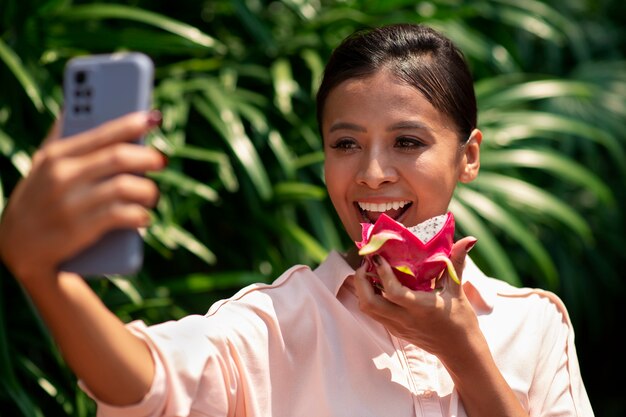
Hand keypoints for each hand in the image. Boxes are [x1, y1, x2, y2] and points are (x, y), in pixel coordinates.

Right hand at [0, 111, 165, 284]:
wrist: (18, 249)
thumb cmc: (39, 200)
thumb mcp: (41, 165)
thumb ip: (61, 137)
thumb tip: (75, 105)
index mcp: (56, 155)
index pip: (102, 133)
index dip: (132, 124)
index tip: (154, 118)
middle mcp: (62, 176)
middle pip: (119, 158)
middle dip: (148, 158)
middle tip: (161, 161)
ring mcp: (71, 203)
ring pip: (126, 187)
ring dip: (148, 191)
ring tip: (151, 195)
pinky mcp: (80, 230)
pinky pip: (122, 215)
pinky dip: (139, 215)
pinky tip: (144, 217)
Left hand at [353, 236, 479, 359]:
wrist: (460, 351)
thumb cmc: (461, 320)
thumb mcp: (458, 290)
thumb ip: (457, 262)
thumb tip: (469, 240)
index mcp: (421, 308)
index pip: (393, 292)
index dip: (382, 273)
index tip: (378, 257)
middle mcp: (405, 319)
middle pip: (369, 303)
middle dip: (361, 281)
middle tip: (366, 263)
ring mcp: (397, 327)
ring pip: (367, 309)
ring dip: (362, 289)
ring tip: (368, 271)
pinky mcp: (394, 330)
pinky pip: (373, 314)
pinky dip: (369, 297)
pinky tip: (376, 285)